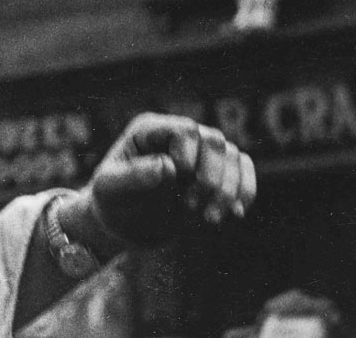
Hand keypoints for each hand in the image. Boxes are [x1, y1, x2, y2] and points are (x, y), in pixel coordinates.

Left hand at [68, 113, 256, 251]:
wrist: (125, 226)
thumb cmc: (111, 202)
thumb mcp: (110, 189)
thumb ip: (133, 176)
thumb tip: (168, 166)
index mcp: (148, 131)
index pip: (184, 129)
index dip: (188, 155)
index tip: (175, 182)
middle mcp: (176, 136)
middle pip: (214, 140)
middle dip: (210, 178)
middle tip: (190, 208)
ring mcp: (198, 152)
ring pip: (232, 155)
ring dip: (228, 190)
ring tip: (209, 219)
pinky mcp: (215, 171)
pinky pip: (244, 168)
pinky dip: (245, 191)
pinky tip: (235, 213)